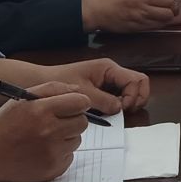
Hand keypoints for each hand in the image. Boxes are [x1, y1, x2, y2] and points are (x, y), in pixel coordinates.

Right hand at [0, 87, 89, 181]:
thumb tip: (78, 91)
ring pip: (77, 140)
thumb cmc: (5, 124)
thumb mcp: (24, 97)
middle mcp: (49, 132)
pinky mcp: (53, 169)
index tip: (71, 105)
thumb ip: (54, 89)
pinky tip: (42, 150)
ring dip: (66, 137)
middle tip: (56, 121)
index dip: (77, 103)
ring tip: (44, 136)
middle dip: (72, 119)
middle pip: (82, 122)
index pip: (81, 103)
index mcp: (41, 111)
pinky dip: (60, 152)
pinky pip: (69, 156)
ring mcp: (52, 153)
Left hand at [31, 61, 151, 114]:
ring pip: (130, 92)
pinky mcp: (103, 91)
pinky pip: (119, 98)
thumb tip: (119, 108)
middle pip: (139, 85)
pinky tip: (106, 112)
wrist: (42, 82)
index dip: (134, 95)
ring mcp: (109, 82)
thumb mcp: (82, 92)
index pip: (137, 79)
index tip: (123, 108)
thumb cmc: (60, 82)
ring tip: (113, 113)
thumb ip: (102, 100)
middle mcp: (112, 74)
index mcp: (109, 68)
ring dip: (127, 104)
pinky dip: (118, 107)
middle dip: (136, 99)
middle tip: (123, 111)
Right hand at [83, 0, 180, 32]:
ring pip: (165, 15)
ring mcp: (140, 11)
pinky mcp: (137, 24)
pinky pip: (156, 25)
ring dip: (169, 17)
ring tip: (167, 16)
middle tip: (176, 9)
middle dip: (176, 7)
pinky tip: (157, 22)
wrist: (95, 9)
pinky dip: (160, 24)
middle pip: (170, 2)